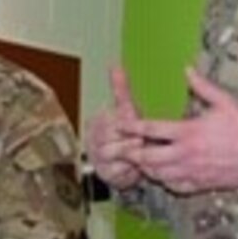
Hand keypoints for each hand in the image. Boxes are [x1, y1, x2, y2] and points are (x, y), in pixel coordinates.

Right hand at [86, 64, 147, 190]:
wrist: (121, 162)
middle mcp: (93, 138)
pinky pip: (119, 169)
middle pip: (113, 135)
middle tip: (144, 138)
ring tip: (142, 149)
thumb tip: (114, 65)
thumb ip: (120, 89)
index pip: (111, 119)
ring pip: (115, 151)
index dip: (127, 123)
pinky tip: (140, 164)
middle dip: (131, 137)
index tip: (138, 124)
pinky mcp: (105, 173)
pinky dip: (131, 166)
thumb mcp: (124, 109)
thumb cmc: (123, 132)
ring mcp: (97, 157)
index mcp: (97, 121)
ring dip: (131, 151)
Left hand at [120, 69, 237, 194]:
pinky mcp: (201, 184)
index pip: (153, 129)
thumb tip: (187, 68)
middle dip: (132, 153)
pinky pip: (175, 187)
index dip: (133, 127)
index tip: (121, 124)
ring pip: (158, 174)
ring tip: (139, 161)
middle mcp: (186, 154)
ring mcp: (192, 171)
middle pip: (148, 157)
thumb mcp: (225, 102)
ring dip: (146, 167)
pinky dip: (165, 181)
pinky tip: (163, 175)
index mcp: (190, 132)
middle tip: (121, 149)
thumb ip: (203, 86)